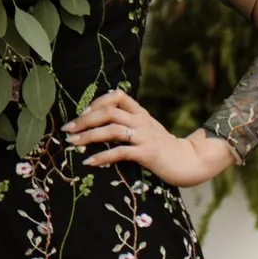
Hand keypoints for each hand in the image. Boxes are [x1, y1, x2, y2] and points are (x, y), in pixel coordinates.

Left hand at [64, 90, 233, 190]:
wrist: (189, 162)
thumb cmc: (164, 148)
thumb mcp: (147, 129)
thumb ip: (130, 122)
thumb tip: (102, 122)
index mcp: (141, 113)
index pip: (117, 95)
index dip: (97, 102)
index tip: (81, 114)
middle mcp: (141, 121)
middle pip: (109, 111)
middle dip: (85, 119)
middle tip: (68, 129)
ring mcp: (145, 136)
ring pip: (112, 129)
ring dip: (88, 136)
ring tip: (72, 143)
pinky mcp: (147, 153)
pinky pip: (120, 152)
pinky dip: (102, 157)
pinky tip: (89, 161)